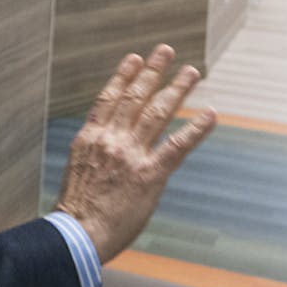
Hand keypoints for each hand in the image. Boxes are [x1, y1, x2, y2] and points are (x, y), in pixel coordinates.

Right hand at [53, 45, 216, 263]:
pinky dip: (195, 128)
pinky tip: (209, 114)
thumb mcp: (78, 171)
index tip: (135, 59)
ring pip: (157, 113)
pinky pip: (177, 146)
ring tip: (192, 72)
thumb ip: (95, 153)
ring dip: (177, 89)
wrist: (77, 235)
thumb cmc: (76, 211)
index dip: (124, 76)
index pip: (108, 99)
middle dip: (153, 73)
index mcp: (90, 138)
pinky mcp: (149, 175)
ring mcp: (131, 155)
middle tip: (166, 51)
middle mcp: (111, 140)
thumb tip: (106, 146)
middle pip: (135, 98)